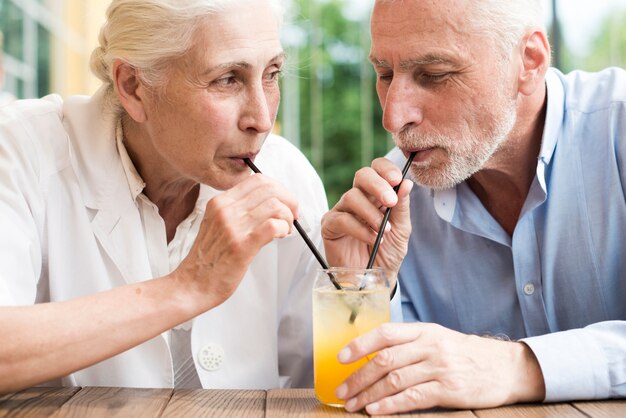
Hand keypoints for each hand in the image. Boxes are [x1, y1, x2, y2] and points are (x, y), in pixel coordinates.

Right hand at [174, 173, 298, 306]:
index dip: (278, 189)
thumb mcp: (217, 224)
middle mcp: (225, 210)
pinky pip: (272, 226)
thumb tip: (269, 204)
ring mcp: (232, 226)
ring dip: (287, 217)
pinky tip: (280, 236)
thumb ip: (238, 211)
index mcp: (219, 202)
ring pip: (275, 205)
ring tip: (285, 230)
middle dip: (289, 200)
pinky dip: (284, 228)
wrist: (192, 285)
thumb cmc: (208, 260)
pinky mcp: (241, 246)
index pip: (257, 179)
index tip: (284, 203)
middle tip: (292, 216)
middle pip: (269, 188)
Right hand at [321, 157, 412, 286]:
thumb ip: (402, 207)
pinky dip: (360, 228)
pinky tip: (372, 239)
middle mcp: (358, 199)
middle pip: (362, 175)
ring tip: (383, 230)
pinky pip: (342, 218)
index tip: (397, 179)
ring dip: (371, 213)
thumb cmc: (386, 254)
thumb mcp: (402, 230)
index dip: (385, 169)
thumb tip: (407, 183)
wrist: (374, 280)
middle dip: (378, 185)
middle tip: (390, 202)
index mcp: (376, 195)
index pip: (377, 169)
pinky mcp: (330, 226)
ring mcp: (342, 211)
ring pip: (352, 196)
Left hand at [336, 322, 545, 413]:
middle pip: (385, 360)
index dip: (360, 345)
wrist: (505, 367)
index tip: (340, 357)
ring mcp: (440, 367)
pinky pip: (413, 397)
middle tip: (341, 391)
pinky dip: (390, 405)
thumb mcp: (438, 338)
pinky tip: (376, 411)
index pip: (385, 333)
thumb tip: (373, 356)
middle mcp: (430, 346)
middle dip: (358, 377)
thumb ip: (409, 344)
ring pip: (395, 381)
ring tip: (353, 405)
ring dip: (369, 395)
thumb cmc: (465, 354)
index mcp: (424, 331)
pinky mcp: (449, 389)